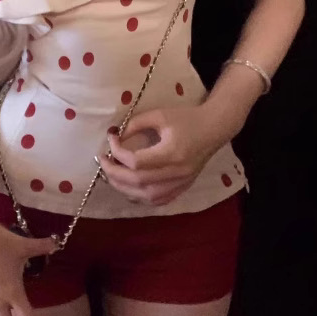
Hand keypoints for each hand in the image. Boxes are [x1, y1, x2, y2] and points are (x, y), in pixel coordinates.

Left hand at [98, 102, 244, 206]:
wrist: (214, 129)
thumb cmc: (187, 118)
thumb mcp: (160, 115)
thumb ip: (136, 124)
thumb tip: (116, 136)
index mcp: (172, 153)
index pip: (136, 162)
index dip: (118, 152)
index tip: (111, 138)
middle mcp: (176, 173)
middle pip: (138, 182)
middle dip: (114, 173)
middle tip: (102, 161)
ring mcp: (180, 184)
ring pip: (146, 196)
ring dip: (123, 187)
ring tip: (111, 174)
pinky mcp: (182, 189)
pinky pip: (156, 200)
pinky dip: (139, 196)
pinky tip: (129, 186)